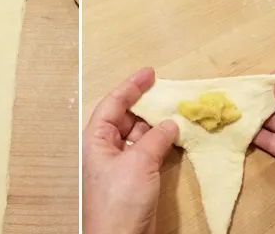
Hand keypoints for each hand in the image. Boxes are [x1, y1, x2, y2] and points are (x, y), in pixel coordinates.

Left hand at [82, 68, 178, 233]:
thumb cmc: (120, 201)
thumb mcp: (139, 162)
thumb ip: (156, 138)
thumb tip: (171, 123)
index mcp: (97, 140)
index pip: (113, 104)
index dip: (131, 86)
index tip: (149, 73)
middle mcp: (106, 149)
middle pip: (127, 117)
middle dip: (146, 105)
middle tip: (168, 93)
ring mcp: (121, 165)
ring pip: (140, 135)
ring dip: (157, 125)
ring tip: (177, 113)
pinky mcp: (135, 180)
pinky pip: (148, 152)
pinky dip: (161, 143)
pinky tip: (176, 137)